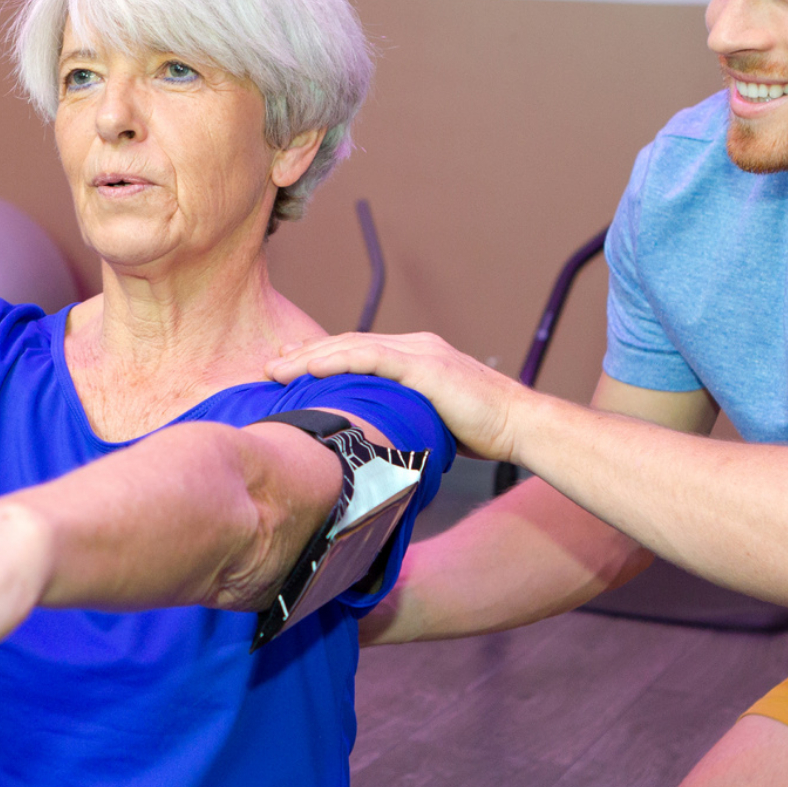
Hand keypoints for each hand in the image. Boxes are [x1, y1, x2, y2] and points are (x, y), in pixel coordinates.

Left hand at [266, 332, 536, 462]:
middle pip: (348, 344)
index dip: (322, 359)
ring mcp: (421, 353)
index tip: (289, 370)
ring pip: (353, 347)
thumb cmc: (482, 431)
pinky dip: (338, 360)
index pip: (358, 352)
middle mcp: (416, 346)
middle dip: (305, 355)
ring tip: (277, 370)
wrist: (519, 427)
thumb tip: (377, 442)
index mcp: (416, 357)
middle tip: (268, 368)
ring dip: (310, 357)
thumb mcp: (433, 422)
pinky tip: (311, 368)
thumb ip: (405, 420)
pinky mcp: (426, 366)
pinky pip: (373, 358)